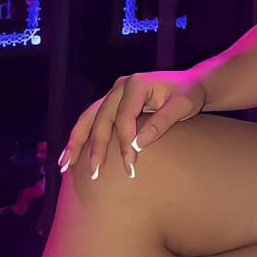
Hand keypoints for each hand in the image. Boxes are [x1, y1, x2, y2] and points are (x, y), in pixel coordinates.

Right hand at [57, 70, 206, 180]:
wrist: (191, 84)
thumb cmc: (189, 94)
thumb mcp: (182, 106)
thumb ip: (162, 122)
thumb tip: (138, 144)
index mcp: (136, 83)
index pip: (124, 117)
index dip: (124, 141)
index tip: (130, 163)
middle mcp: (121, 86)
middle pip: (101, 118)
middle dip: (96, 147)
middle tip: (94, 173)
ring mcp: (114, 93)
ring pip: (89, 117)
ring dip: (76, 141)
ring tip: (64, 165)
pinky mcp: (113, 101)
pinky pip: (92, 119)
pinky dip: (81, 136)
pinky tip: (70, 154)